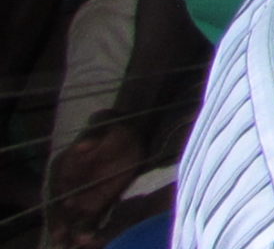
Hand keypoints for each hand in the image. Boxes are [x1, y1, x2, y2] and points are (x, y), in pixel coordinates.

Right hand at [49, 120, 146, 246]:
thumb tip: (82, 145)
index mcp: (64, 166)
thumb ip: (94, 133)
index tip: (58, 221)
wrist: (135, 132)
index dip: (54, 207)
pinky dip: (90, 230)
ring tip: (78, 243)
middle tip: (63, 242)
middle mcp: (69, 185)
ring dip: (74, 232)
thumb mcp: (105, 122)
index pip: (54, 190)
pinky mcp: (100, 202)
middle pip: (60, 210)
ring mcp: (83, 196)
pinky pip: (92, 219)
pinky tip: (91, 240)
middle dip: (60, 226)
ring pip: (74, 218)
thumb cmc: (115, 125)